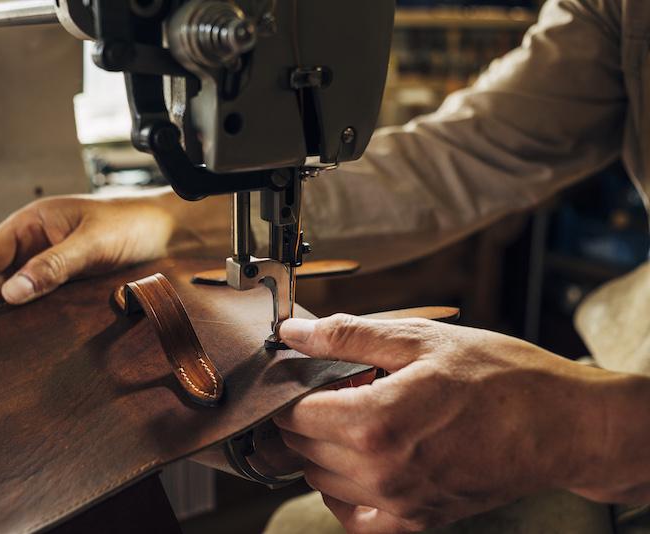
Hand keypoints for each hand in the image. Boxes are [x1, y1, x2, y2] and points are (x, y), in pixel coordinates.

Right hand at [0, 195, 174, 327]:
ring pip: (12, 296)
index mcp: (28, 225)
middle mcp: (32, 246)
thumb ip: (54, 266)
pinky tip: (23, 340)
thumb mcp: (92, 242)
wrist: (168, 231)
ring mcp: (48, 266)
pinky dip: (27, 320)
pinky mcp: (65, 284)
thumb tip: (12, 295)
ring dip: (1, 318)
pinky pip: (36, 303)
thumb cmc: (131, 223)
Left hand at [273, 314, 643, 532]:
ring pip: (322, 481)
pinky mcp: (419, 520)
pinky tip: (359, 465)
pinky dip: (344, 493)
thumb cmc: (498, 376)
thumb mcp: (419, 339)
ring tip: (353, 418)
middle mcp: (381, 472)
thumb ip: (347, 336)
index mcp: (376, 422)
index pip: (295, 415)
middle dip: (305, 417)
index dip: (291, 392)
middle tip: (334, 389)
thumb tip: (294, 334)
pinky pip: (356, 519)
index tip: (303, 375)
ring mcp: (400, 503)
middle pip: (304, 448)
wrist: (562, 425)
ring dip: (322, 450)